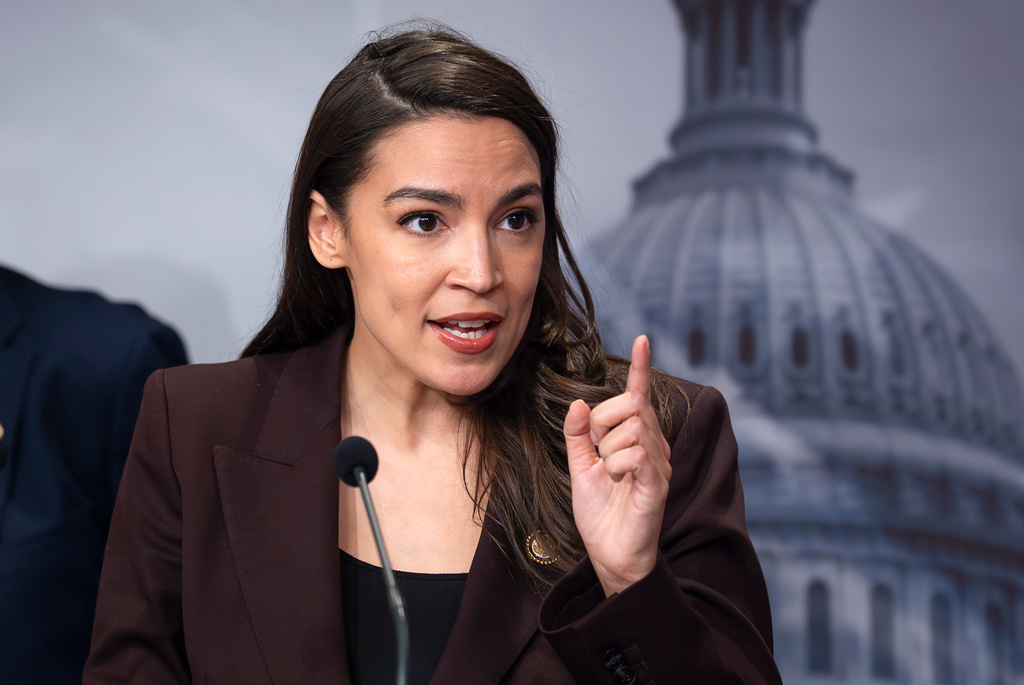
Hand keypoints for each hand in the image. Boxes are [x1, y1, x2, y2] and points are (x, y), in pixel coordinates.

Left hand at [563, 335, 671, 595]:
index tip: (642, 338)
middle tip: (598, 453)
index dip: (640, 368)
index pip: (638, 396)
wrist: (610, 554)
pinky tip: (617, 479)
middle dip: (603, 422)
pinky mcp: (656, 483)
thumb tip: (578, 403)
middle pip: (629, 405)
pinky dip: (617, 464)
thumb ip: (578, 436)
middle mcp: (652, 445)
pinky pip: (638, 453)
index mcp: (634, 438)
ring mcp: (657, 463)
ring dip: (608, 451)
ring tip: (610, 475)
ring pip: (631, 428)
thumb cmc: (600, 512)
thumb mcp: (579, 467)